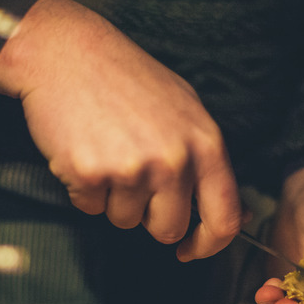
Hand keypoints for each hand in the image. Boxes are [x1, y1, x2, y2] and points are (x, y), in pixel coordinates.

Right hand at [0, 0, 241, 259]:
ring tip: (106, 152)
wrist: (65, 53)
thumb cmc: (128, 80)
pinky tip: (83, 150)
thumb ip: (209, 162)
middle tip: (133, 180)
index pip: (224, 217)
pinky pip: (89, 208)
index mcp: (205, 143)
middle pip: (168, 228)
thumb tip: (238, 216)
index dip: (208, 245)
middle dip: (149, 216)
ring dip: (113, 198)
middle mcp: (173, 160)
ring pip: (125, 220)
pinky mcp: (88, 174)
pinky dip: (84, 189)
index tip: (190, 250)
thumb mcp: (186, 109)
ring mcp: (131, 168)